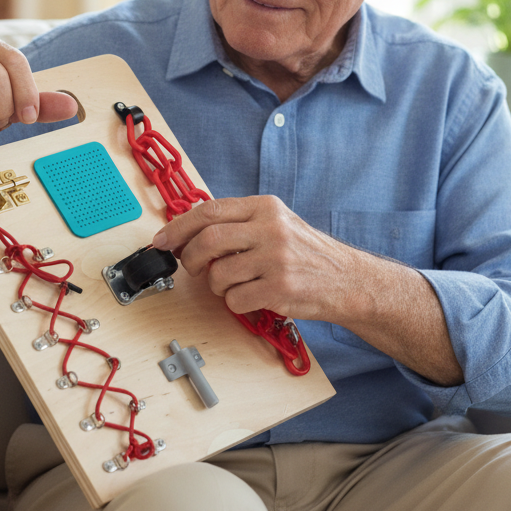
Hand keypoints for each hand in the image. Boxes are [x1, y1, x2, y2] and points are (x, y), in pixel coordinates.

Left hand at [153, 195, 462, 384]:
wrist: (349, 280)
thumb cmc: (308, 255)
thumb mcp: (278, 224)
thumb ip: (239, 222)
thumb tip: (188, 229)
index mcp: (266, 207)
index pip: (209, 210)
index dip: (178, 227)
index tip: (161, 240)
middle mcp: (271, 228)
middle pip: (206, 240)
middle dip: (189, 258)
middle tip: (192, 268)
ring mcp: (276, 259)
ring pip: (217, 274)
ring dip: (217, 286)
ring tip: (236, 285)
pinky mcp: (280, 289)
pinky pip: (234, 300)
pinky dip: (235, 304)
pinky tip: (253, 298)